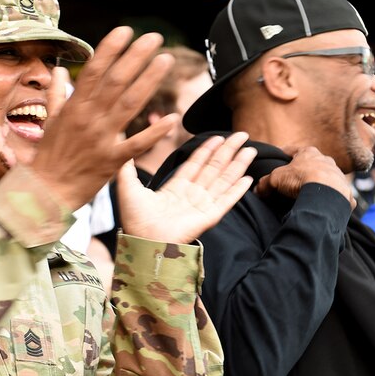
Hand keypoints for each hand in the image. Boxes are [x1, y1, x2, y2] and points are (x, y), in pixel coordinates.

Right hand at [32, 27, 176, 211]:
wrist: (46, 193)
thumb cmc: (49, 156)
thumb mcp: (50, 121)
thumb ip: (57, 94)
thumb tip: (59, 69)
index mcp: (74, 107)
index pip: (95, 71)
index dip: (111, 48)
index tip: (126, 30)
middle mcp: (89, 118)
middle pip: (116, 81)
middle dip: (136, 56)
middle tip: (155, 37)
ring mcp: (102, 139)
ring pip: (129, 104)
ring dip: (149, 81)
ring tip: (165, 60)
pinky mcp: (112, 161)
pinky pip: (137, 145)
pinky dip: (154, 132)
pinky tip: (173, 118)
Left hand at [119, 132, 255, 243]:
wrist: (141, 240)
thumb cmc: (134, 219)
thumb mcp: (128, 187)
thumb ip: (128, 168)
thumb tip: (124, 150)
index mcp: (175, 189)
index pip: (195, 164)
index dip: (207, 150)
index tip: (218, 136)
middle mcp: (191, 196)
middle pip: (214, 168)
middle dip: (228, 151)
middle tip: (242, 135)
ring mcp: (201, 206)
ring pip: (223, 180)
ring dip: (238, 165)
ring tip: (250, 150)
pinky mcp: (208, 218)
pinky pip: (226, 201)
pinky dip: (237, 190)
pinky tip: (248, 178)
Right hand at [256, 146, 354, 206]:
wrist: (326, 193)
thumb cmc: (301, 179)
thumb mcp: (276, 179)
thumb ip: (265, 182)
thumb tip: (258, 189)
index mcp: (309, 153)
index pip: (294, 150)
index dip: (285, 153)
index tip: (280, 156)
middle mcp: (326, 161)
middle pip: (313, 163)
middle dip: (305, 170)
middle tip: (295, 180)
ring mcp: (338, 175)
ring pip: (327, 178)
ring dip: (320, 184)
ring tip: (310, 195)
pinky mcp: (345, 191)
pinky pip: (337, 194)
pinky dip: (330, 199)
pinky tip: (324, 205)